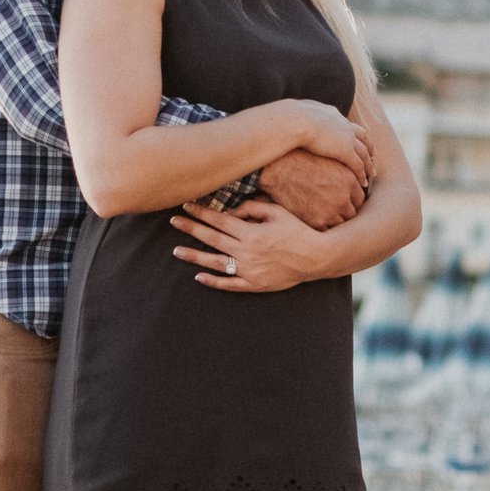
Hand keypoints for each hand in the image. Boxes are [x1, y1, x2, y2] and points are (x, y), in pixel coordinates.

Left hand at [171, 200, 327, 292]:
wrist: (316, 258)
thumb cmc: (297, 231)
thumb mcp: (277, 213)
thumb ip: (252, 209)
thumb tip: (230, 211)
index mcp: (252, 233)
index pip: (219, 221)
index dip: (201, 212)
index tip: (186, 205)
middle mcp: (247, 252)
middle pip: (212, 239)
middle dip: (191, 229)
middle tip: (174, 222)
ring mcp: (249, 270)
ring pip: (215, 263)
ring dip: (194, 256)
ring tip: (176, 251)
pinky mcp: (255, 285)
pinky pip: (229, 284)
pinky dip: (213, 282)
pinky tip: (199, 277)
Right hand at [258, 146, 366, 230]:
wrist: (279, 170)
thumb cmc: (302, 160)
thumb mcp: (330, 161)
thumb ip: (347, 172)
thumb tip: (360, 181)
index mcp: (349, 180)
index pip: (360, 198)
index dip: (351, 199)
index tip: (344, 199)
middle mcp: (343, 197)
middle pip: (352, 212)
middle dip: (345, 211)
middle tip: (333, 208)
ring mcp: (330, 212)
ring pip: (341, 223)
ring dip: (334, 220)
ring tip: (323, 214)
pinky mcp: (317, 222)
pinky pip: (327, 230)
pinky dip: (322, 225)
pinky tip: (315, 218)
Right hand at [291, 102, 374, 180]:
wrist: (294, 121)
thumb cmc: (289, 119)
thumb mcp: (298, 113)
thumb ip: (302, 116)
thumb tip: (296, 116)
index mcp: (332, 115)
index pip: (347, 125)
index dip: (353, 135)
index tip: (356, 142)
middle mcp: (344, 125)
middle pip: (362, 137)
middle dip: (368, 147)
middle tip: (372, 157)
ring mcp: (347, 138)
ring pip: (364, 153)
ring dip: (368, 164)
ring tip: (370, 173)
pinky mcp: (345, 151)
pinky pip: (358, 165)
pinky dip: (362, 173)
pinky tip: (364, 182)